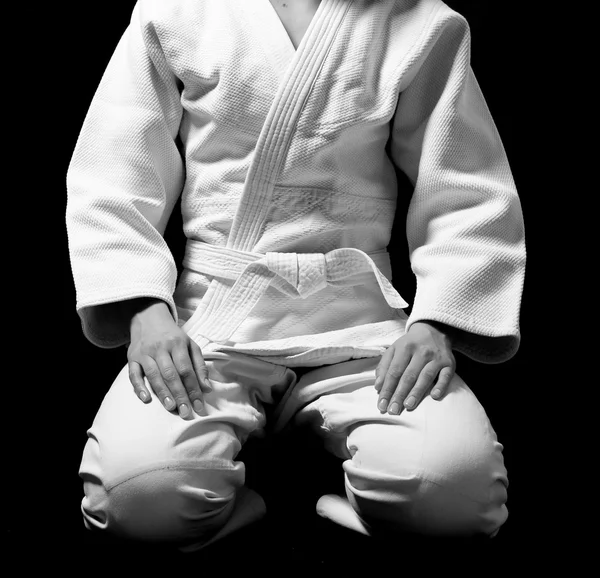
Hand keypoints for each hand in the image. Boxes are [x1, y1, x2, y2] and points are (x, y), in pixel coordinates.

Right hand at [126, 299, 211, 418]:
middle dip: (179, 394)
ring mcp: (145, 353)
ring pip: (154, 375)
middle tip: (185, 412)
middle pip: (171, 374)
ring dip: (162, 393)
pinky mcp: (132, 357)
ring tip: (171, 408)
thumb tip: (207, 388)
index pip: (187, 369)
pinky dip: (139, 387)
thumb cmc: (173, 336)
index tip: (198, 405)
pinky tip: (146, 399)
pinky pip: (133, 374)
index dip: (193, 388)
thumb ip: (199, 366)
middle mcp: (161, 348)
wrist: (149, 318)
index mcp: (178, 344)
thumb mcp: (190, 345)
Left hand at [374, 321, 455, 414]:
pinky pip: (446, 375)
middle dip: (399, 394)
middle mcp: (420, 352)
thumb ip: (384, 367)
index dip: (387, 389)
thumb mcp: (394, 350)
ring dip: (416, 392)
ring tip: (408, 406)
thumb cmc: (410, 345)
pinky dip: (440, 386)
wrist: (434, 329)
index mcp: (404, 348)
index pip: (394, 371)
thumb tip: (378, 386)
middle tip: (393, 411)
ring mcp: (436, 357)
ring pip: (425, 376)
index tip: (381, 404)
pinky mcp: (449, 363)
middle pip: (408, 376)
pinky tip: (434, 396)